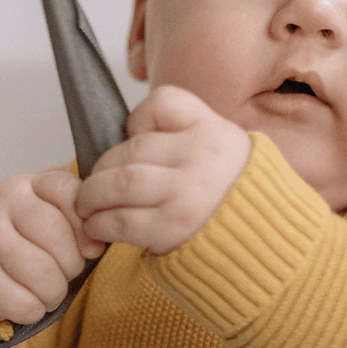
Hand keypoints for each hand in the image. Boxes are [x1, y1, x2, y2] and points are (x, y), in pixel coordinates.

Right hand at [0, 167, 105, 323]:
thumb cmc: (24, 236)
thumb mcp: (49, 214)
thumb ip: (79, 219)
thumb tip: (94, 247)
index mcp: (24, 186)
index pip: (69, 196)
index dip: (87, 228)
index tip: (88, 248)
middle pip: (57, 236)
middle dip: (72, 265)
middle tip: (65, 274)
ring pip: (42, 274)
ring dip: (55, 293)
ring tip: (50, 292)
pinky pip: (22, 303)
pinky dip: (34, 311)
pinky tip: (30, 304)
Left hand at [76, 86, 250, 254]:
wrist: (259, 245)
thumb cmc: (227, 201)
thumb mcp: (220, 154)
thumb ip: (181, 138)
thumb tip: (126, 138)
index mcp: (214, 131)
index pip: (163, 102)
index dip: (139, 119)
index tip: (133, 138)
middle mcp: (203, 156)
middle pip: (132, 148)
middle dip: (102, 168)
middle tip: (93, 184)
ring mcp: (187, 192)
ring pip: (120, 182)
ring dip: (92, 196)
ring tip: (88, 206)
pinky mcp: (172, 227)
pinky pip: (120, 219)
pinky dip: (99, 223)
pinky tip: (98, 227)